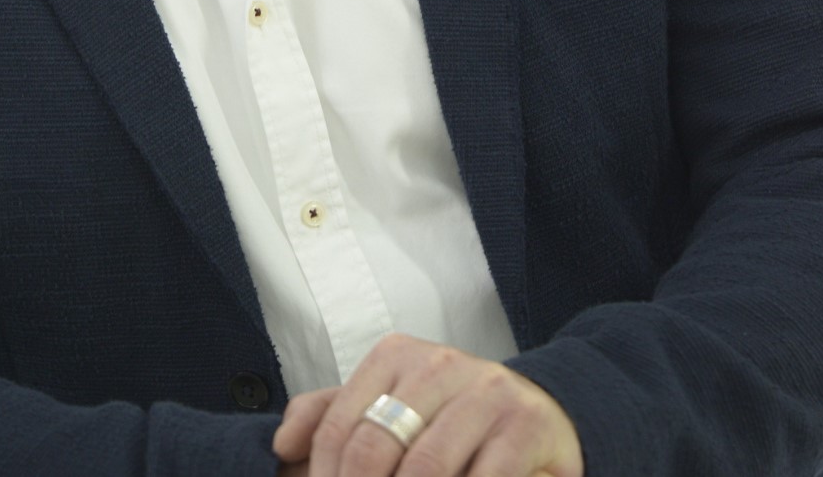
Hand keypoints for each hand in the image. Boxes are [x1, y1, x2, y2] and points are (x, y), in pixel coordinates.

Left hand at [271, 333, 583, 476]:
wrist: (540, 410)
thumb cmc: (450, 416)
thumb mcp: (391, 402)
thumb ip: (333, 415)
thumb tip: (283, 444)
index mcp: (397, 355)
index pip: (339, 427)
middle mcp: (439, 363)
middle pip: (375, 447)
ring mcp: (485, 391)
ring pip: (427, 467)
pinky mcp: (525, 424)